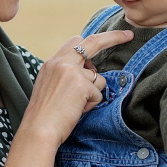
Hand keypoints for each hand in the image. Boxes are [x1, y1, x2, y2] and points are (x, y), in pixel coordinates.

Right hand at [22, 30, 131, 145]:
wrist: (37, 130)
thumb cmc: (45, 116)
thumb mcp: (51, 87)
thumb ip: (67, 75)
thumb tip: (91, 72)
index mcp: (52, 63)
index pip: (75, 43)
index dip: (94, 40)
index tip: (111, 36)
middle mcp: (61, 62)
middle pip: (92, 42)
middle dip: (113, 37)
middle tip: (129, 35)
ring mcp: (72, 71)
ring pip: (99, 78)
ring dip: (93, 94)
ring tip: (75, 106)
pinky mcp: (82, 84)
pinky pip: (98, 94)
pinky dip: (90, 105)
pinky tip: (76, 111)